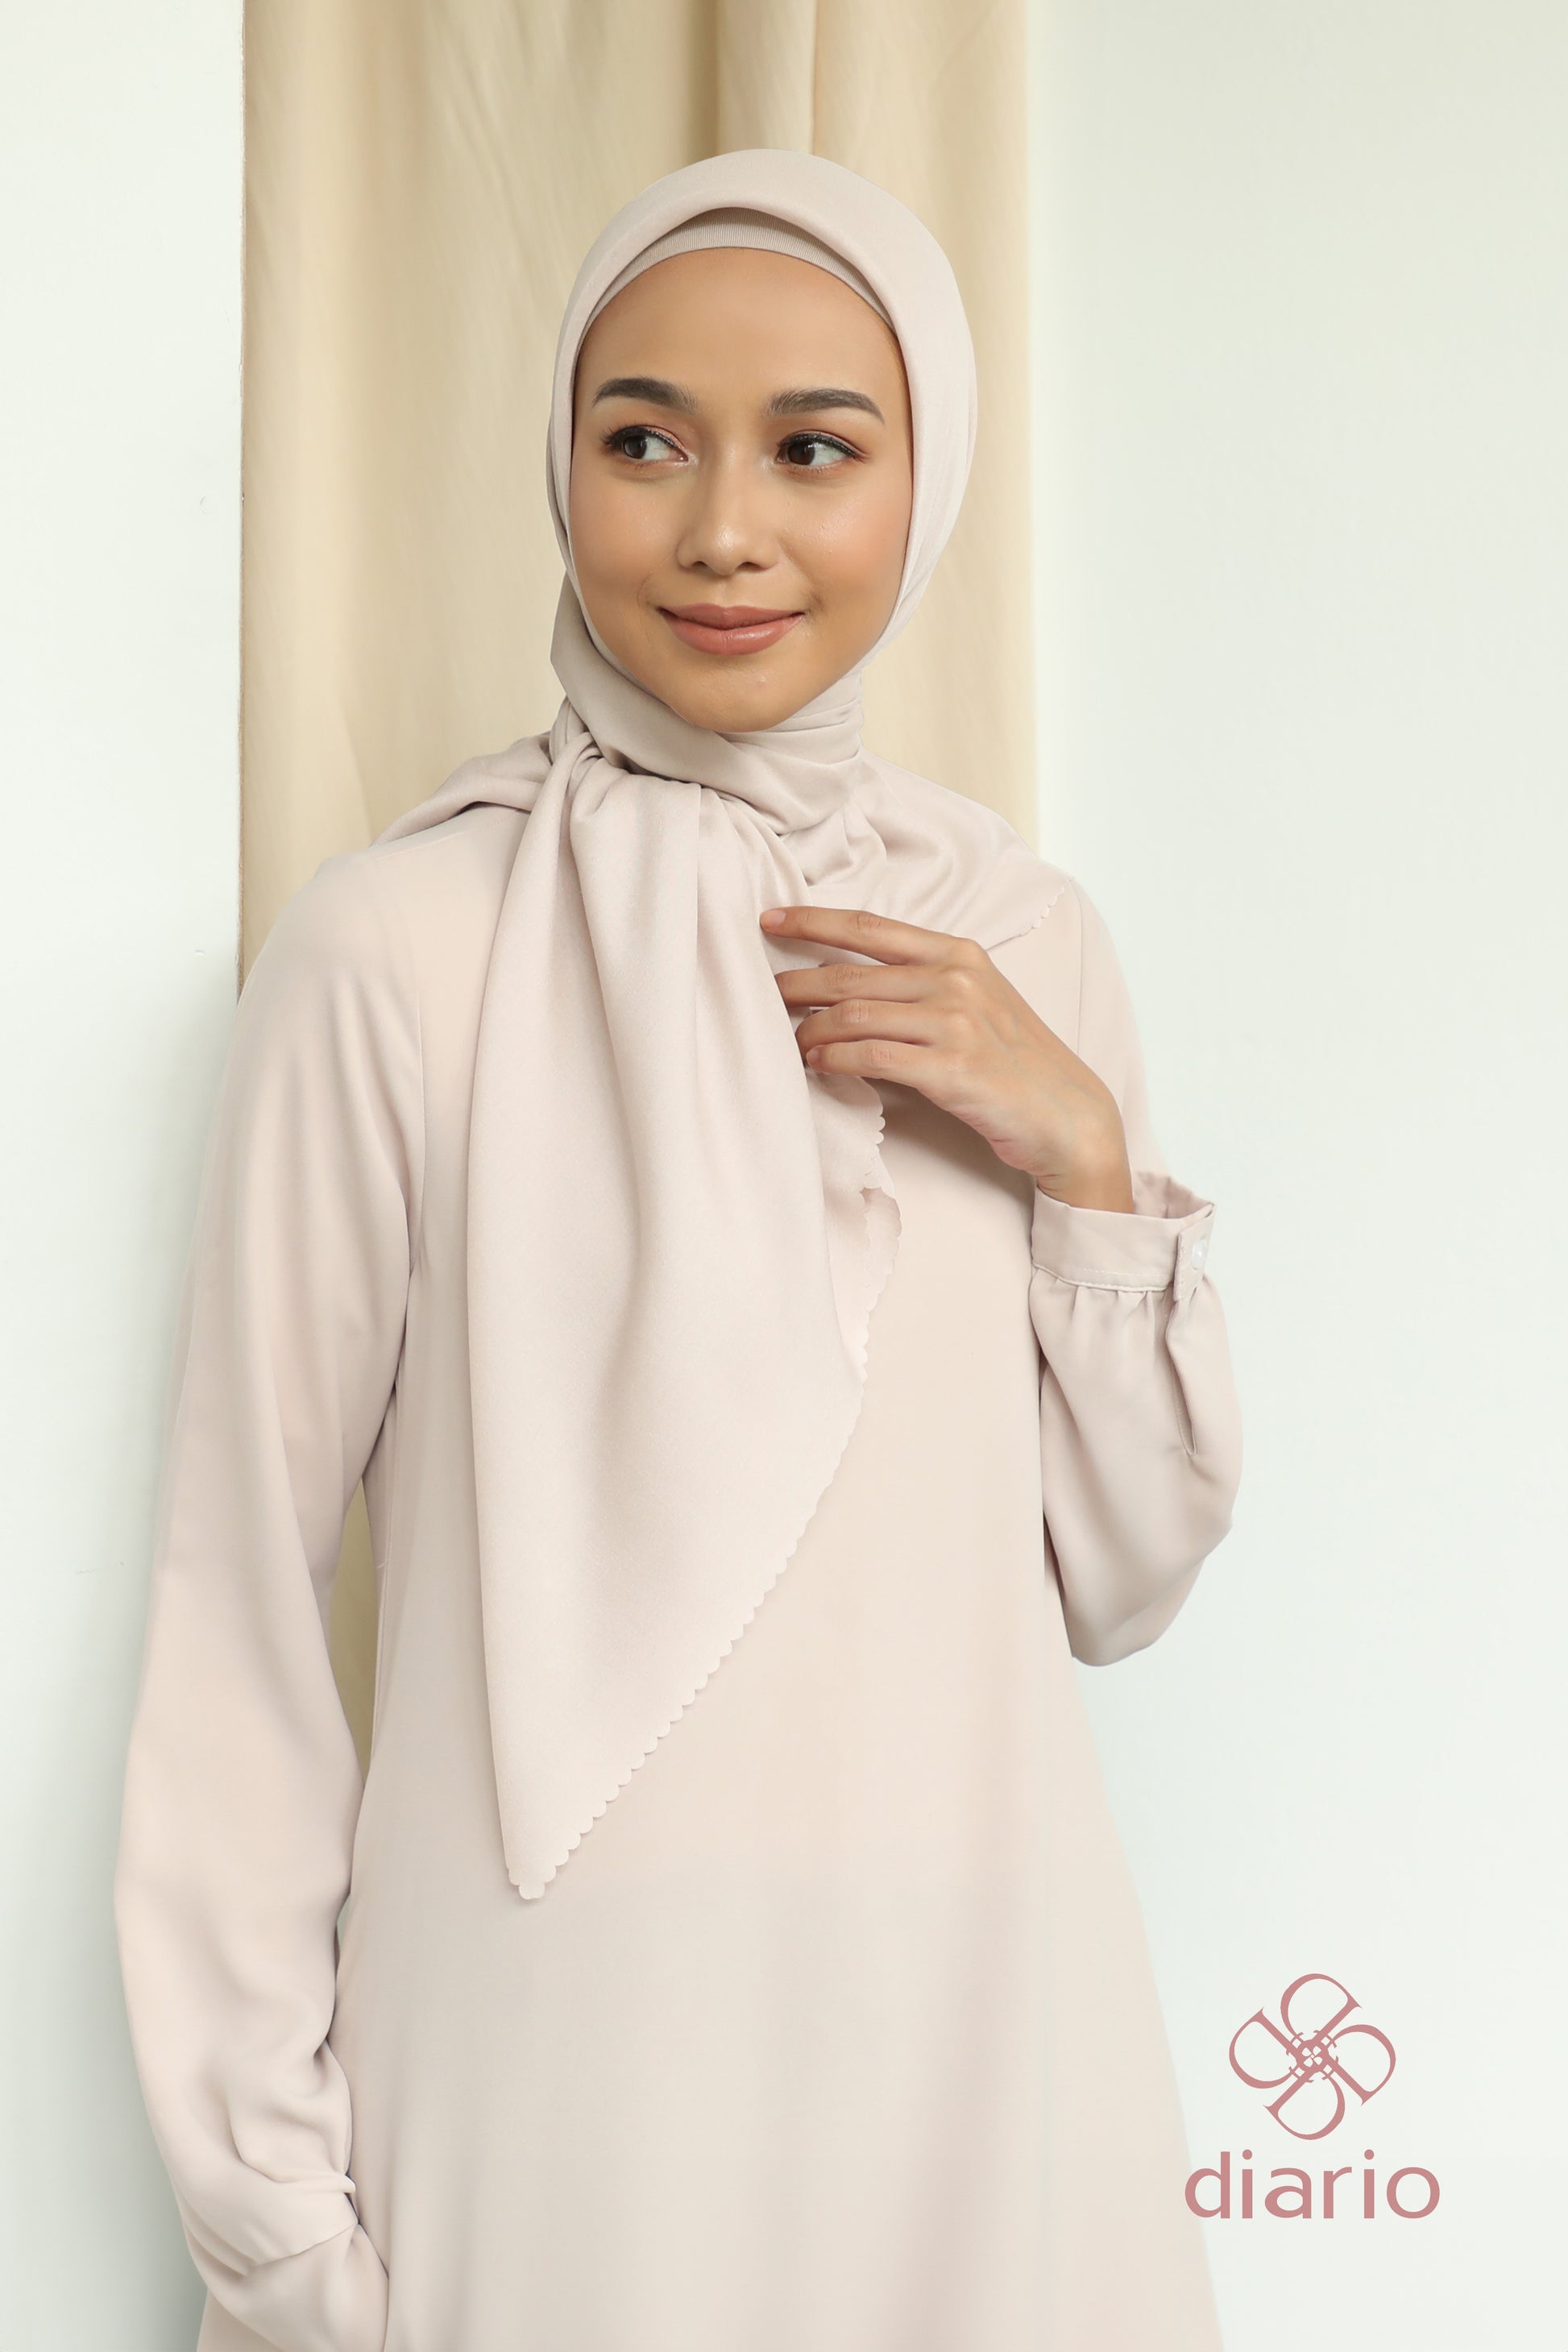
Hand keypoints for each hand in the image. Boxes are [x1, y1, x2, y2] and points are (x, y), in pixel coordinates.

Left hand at [761, 905, 1135, 1211]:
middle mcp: (956, 978)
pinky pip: (872, 1056)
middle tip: (764, 994)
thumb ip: (924, 983)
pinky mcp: (952, 1068)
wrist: (1067, 1114)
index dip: (813, 920)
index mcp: (960, 953)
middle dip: (797, 982)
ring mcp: (956, 1022)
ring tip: (791, 1042)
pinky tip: (818, 1065)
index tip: (770, 918)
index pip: (871, 927)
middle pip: (851, 972)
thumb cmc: (1015, 1061)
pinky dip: (835, 1059)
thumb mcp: (977, 1002)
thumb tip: (849, 984)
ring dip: (811, 1030)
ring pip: (854, 1014)